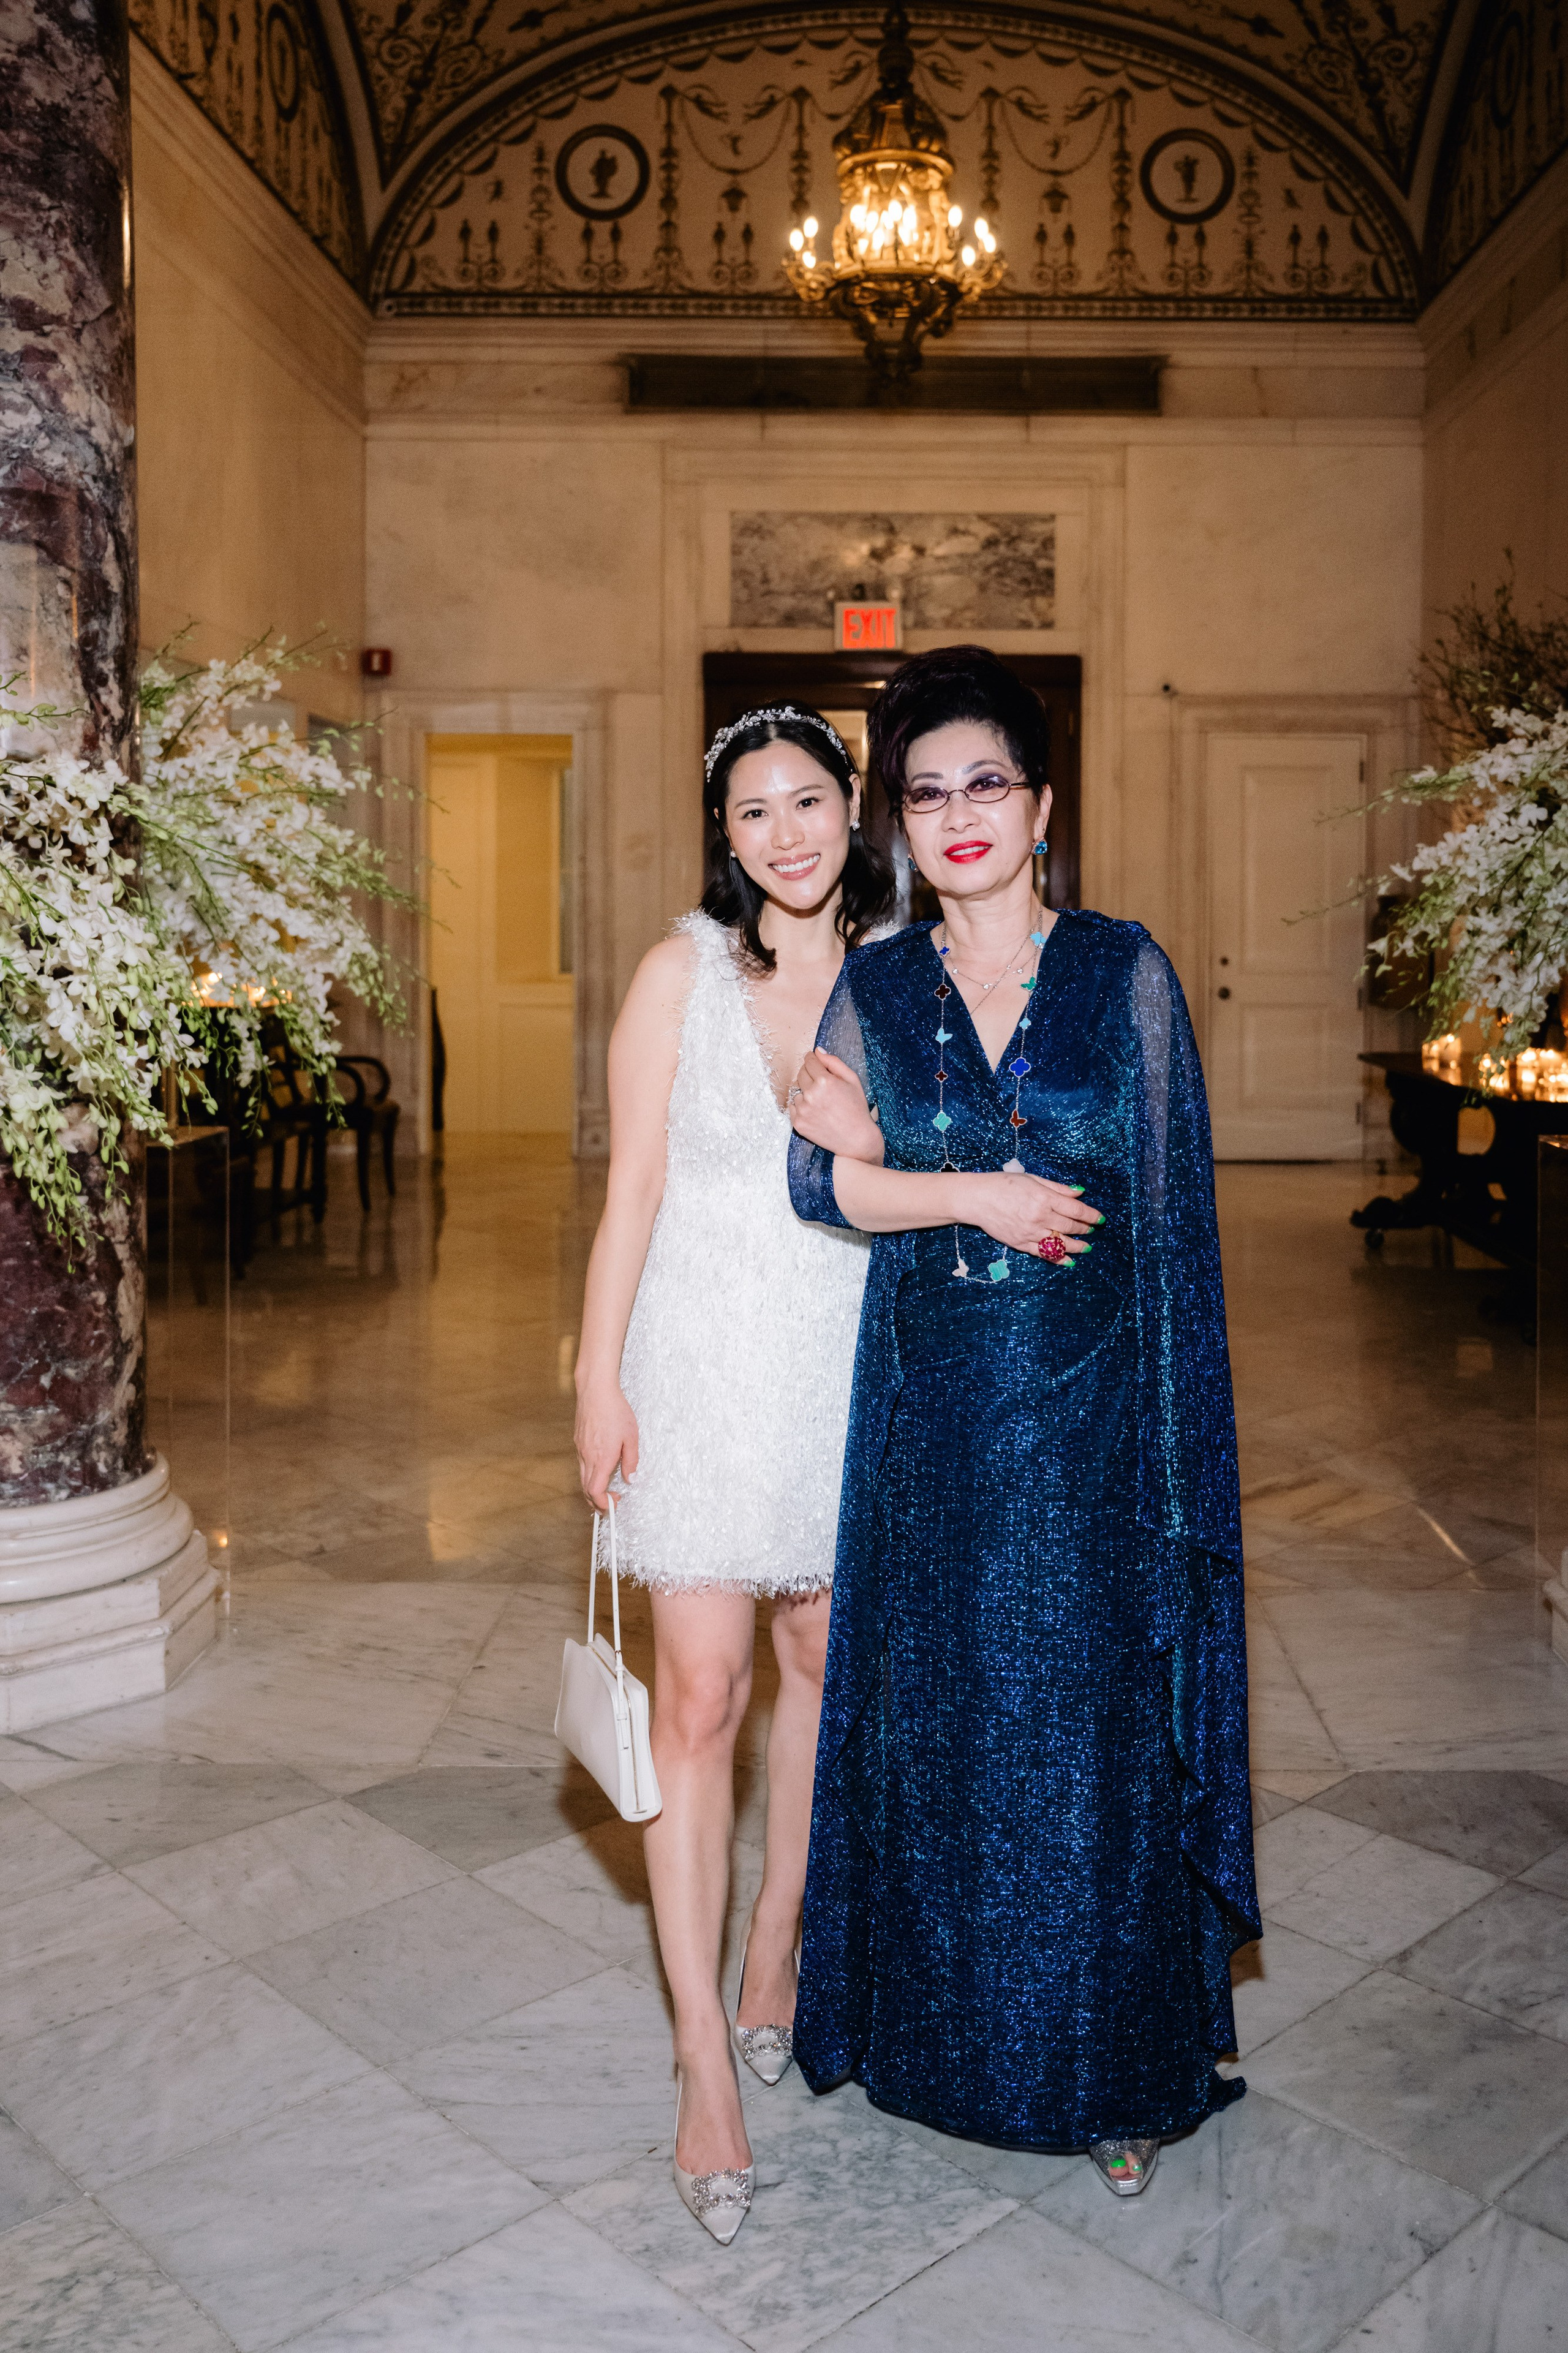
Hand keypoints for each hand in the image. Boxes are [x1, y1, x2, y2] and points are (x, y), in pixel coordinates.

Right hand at [575, 1383, 638, 1508]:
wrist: (596, 1390)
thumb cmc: (615, 1411)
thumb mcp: (631, 1437)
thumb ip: (631, 1461)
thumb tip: (630, 1479)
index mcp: (601, 1458)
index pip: (595, 1491)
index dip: (602, 1503)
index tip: (614, 1504)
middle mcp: (587, 1456)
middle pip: (586, 1489)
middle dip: (596, 1501)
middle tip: (610, 1502)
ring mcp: (580, 1449)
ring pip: (582, 1477)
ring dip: (592, 1488)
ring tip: (606, 1489)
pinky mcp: (578, 1442)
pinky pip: (581, 1464)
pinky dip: (589, 1474)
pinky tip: (600, 1468)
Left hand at [788, 1050, 884, 1163]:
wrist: (856, 1139)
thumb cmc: (857, 1108)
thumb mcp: (852, 1080)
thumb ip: (834, 1062)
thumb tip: (817, 1051)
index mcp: (824, 1081)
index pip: (809, 1061)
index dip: (812, 1059)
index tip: (813, 1060)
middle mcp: (811, 1094)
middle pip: (801, 1074)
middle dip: (809, 1074)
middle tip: (821, 1082)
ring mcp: (803, 1110)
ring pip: (797, 1091)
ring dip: (806, 1093)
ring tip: (822, 1102)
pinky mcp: (798, 1123)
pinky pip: (793, 1107)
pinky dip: (802, 1107)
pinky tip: (816, 1111)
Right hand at [954, 1169, 1101, 1258]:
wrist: (977, 1199)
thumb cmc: (1003, 1184)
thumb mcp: (1033, 1179)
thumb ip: (1058, 1188)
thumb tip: (1079, 1192)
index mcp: (1044, 1198)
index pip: (1075, 1209)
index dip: (1091, 1215)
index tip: (1100, 1219)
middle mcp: (1040, 1216)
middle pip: (1070, 1227)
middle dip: (1084, 1229)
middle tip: (1091, 1230)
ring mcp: (1031, 1232)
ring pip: (1060, 1243)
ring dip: (1077, 1246)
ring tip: (1086, 1247)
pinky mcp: (1021, 1243)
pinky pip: (1044, 1253)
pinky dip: (1058, 1258)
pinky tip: (1068, 1260)